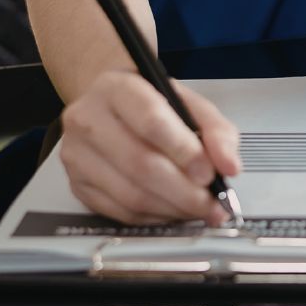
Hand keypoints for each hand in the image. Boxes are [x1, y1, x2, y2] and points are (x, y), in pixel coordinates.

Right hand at [59, 70, 240, 225]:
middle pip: (140, 163)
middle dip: (184, 191)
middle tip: (211, 204)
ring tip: (199, 210)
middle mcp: (88, 119)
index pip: (151, 121)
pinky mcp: (76, 185)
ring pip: (129, 194)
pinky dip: (154, 217)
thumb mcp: (189, 104)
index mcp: (118, 88)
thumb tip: (230, 167)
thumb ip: (216, 131)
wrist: (110, 106)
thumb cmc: (153, 104)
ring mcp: (76, 155)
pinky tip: (174, 212)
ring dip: (172, 209)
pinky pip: (119, 212)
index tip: (210, 174)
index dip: (184, 152)